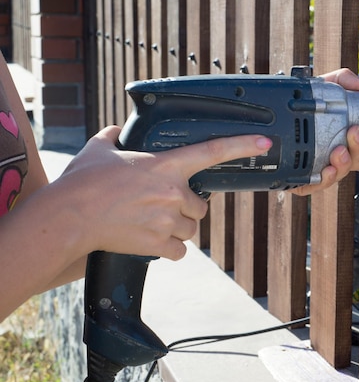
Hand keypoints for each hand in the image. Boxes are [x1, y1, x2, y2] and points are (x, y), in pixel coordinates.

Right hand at [57, 126, 272, 259]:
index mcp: (165, 165)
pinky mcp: (159, 243)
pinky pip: (180, 251)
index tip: (265, 143)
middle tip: (161, 207)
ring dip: (177, 229)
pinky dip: (170, 250)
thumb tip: (118, 130)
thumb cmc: (83, 182)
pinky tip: (151, 241)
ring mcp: (168, 219)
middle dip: (186, 209)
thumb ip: (115, 135)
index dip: (243, 145)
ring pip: (191, 230)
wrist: (69, 216)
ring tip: (149, 224)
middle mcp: (173, 191)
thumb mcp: (100, 149)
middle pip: (201, 206)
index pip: (212, 151)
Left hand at [289, 68, 358, 195]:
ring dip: (344, 164)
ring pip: (341, 173)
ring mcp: (322, 167)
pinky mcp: (304, 179)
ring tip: (340, 150)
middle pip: (358, 162)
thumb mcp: (327, 85)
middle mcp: (338, 155)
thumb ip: (347, 81)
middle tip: (354, 132)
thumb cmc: (308, 100)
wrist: (277, 109)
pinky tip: (328, 170)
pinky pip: (317, 184)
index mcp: (349, 139)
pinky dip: (325, 179)